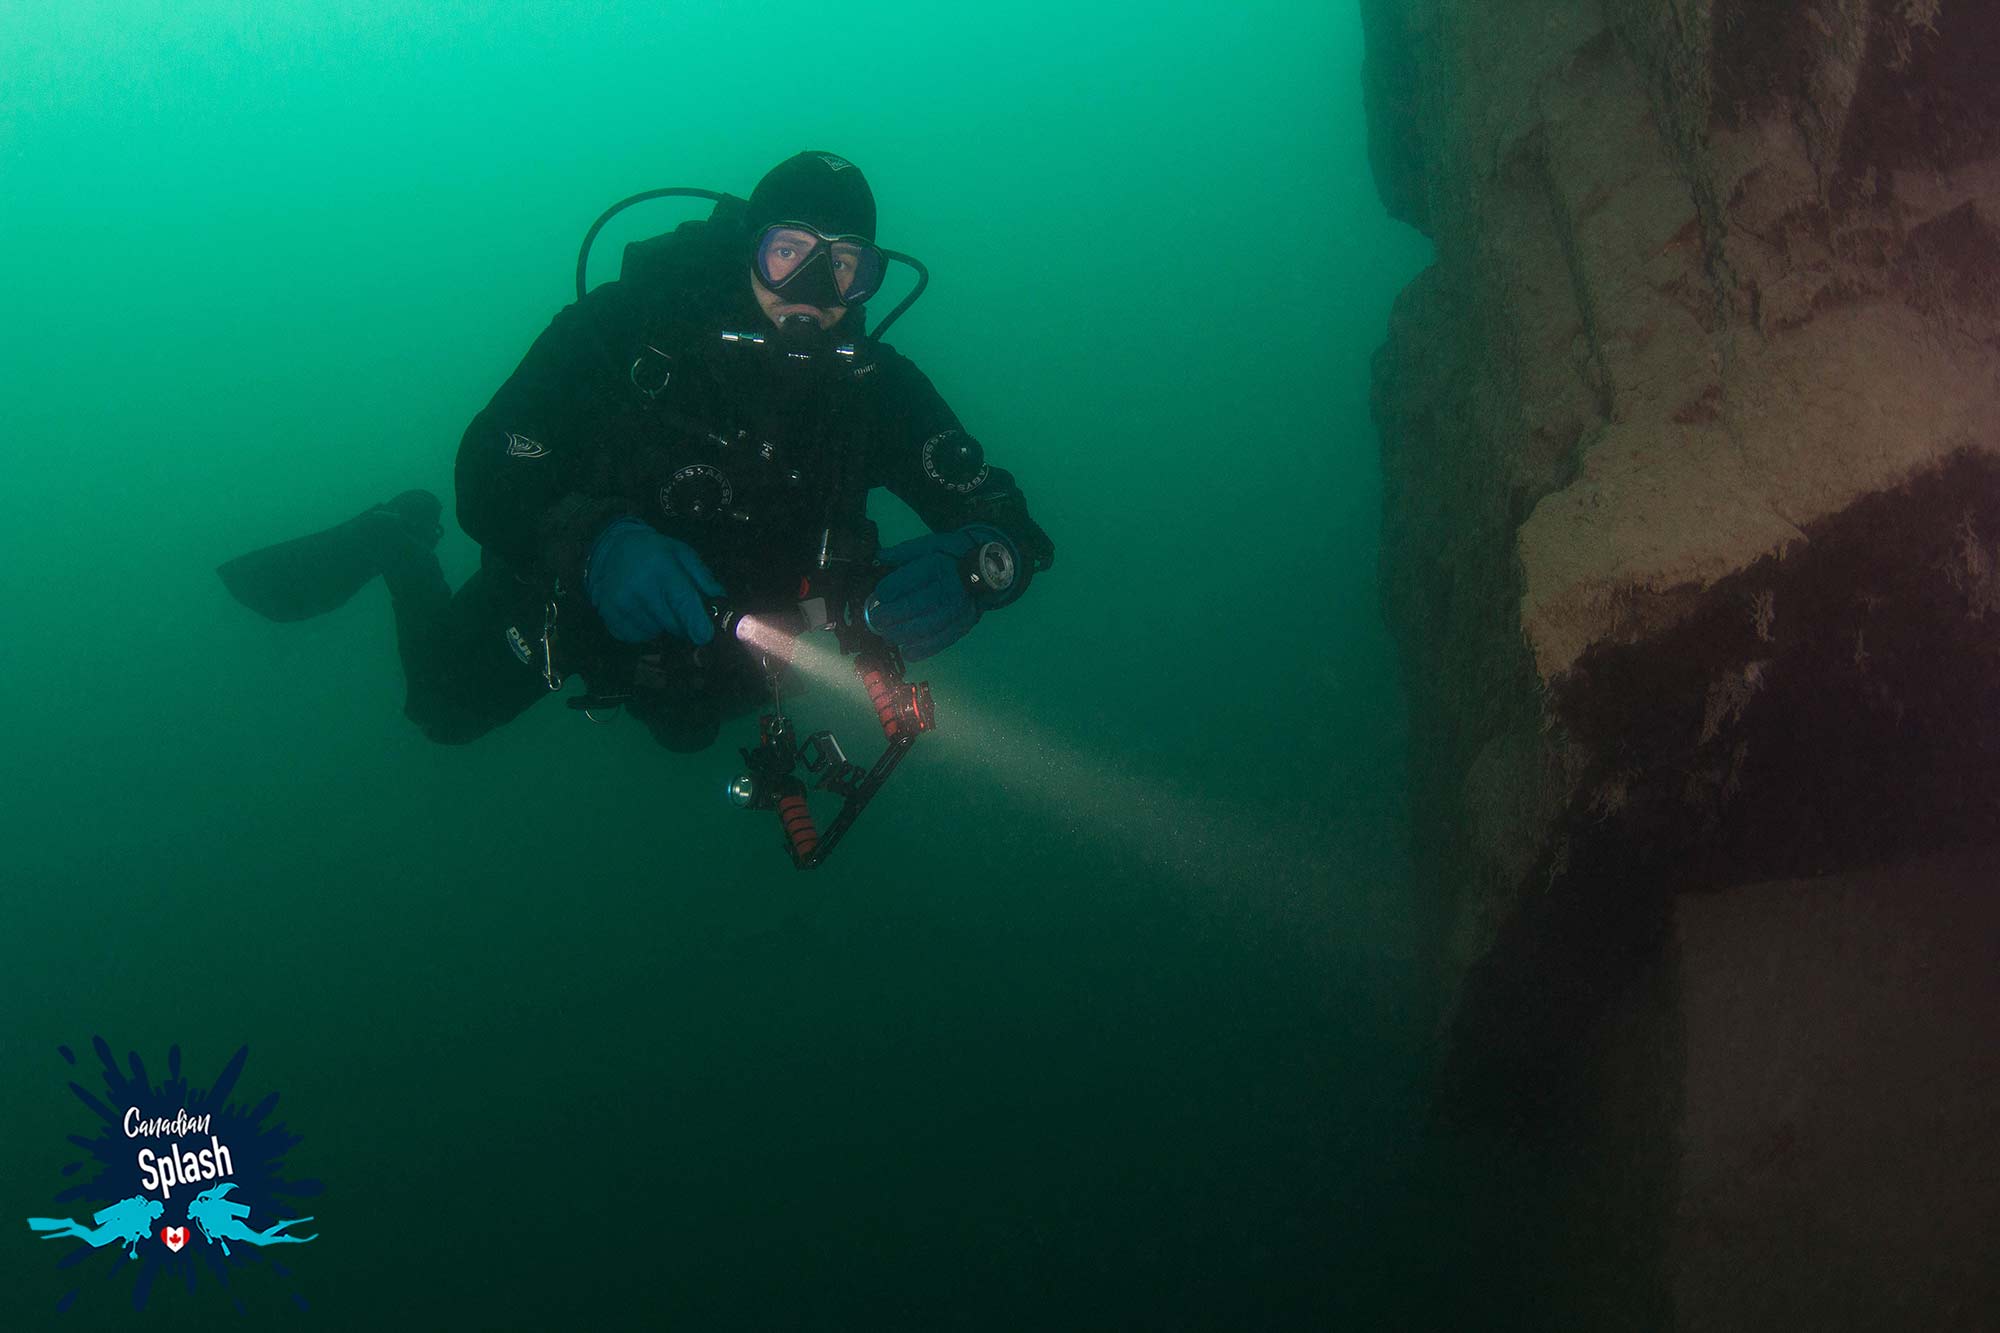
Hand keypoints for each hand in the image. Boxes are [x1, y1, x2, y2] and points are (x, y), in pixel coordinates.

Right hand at [586, 519, 723, 644]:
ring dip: (662, 625)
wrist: (611, 549)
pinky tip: (641, 611)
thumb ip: (703, 578)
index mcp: (661, 568)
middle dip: (683, 623)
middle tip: (677, 607)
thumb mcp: (682, 554)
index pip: (682, 601)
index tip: (705, 636)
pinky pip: (637, 637)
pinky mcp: (610, 616)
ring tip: (655, 604)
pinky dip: (644, 630)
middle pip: (672, 624)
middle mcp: (639, 586)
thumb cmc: (654, 553)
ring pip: (656, 632)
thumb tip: (719, 602)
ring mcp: (621, 603)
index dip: (696, 623)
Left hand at [866, 526, 1014, 660]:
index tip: (878, 596)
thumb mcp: (931, 544)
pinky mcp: (963, 625)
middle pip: (915, 605)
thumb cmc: (953, 556)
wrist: (988, 569)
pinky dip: (923, 649)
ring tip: (887, 635)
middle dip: (890, 616)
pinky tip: (907, 651)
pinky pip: (942, 641)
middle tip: (875, 620)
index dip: (889, 590)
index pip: (908, 579)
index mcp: (938, 566)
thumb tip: (879, 557)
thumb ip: (904, 551)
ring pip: (926, 626)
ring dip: (902, 634)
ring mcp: (957, 609)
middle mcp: (949, 588)